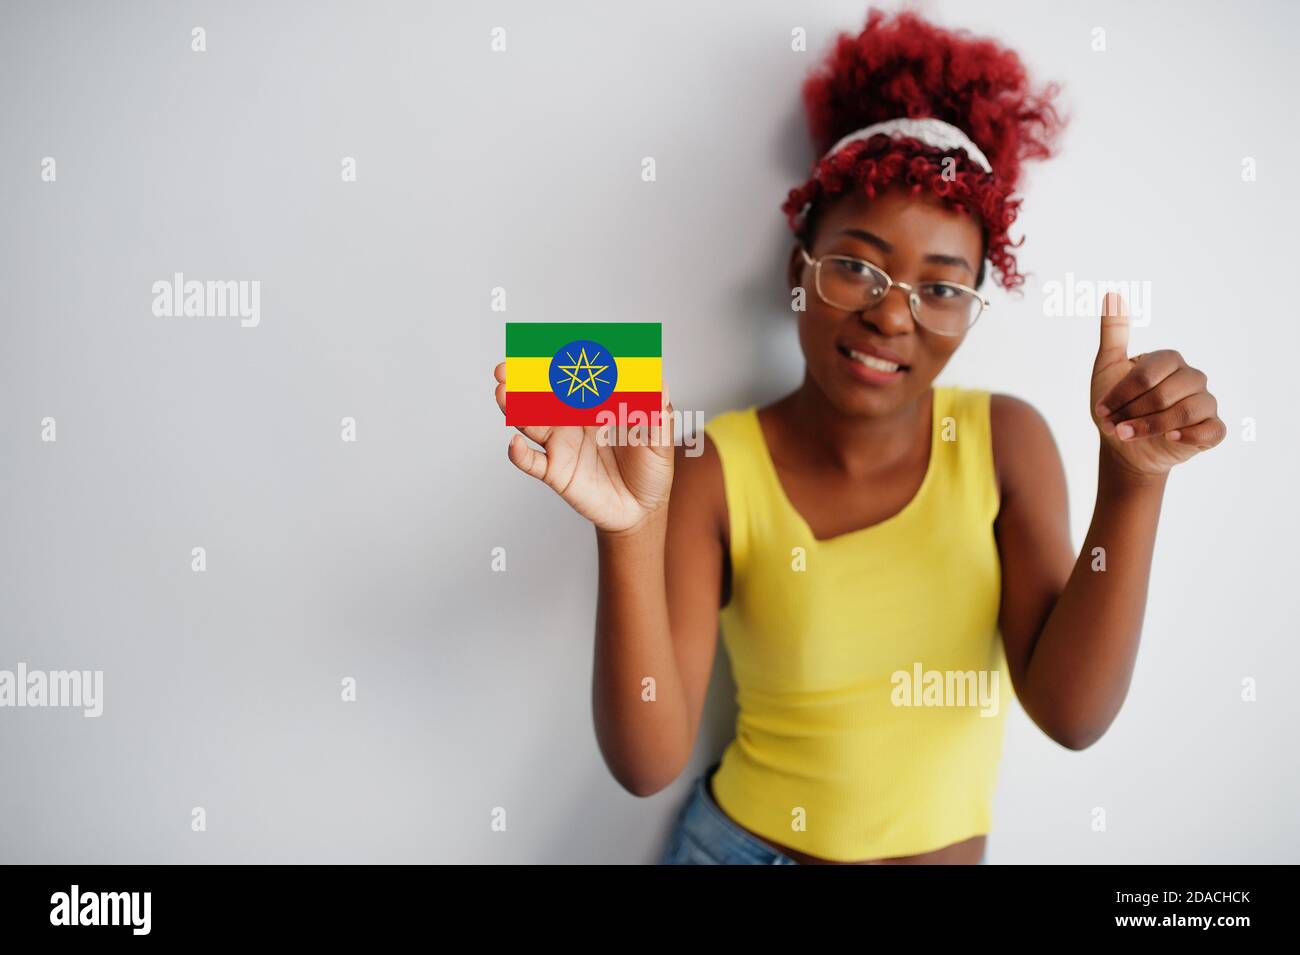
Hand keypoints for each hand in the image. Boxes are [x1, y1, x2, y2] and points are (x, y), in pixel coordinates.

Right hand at [493, 362, 675, 533]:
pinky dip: (519, 455)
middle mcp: (573, 419)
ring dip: (515, 407)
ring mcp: (561, 444)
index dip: (561, 362)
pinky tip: (514, 445)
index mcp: (597, 404)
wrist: (643, 510)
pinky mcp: (556, 471)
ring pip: (531, 422)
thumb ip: (657, 412)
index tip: (553, 350)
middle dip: (524, 378)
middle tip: (508, 366)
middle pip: (543, 394)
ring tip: (503, 393)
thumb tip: (659, 382)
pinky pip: (532, 462)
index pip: (575, 378)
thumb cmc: (651, 469)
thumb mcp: (661, 439)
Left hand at [1090, 292, 1225, 478]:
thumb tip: (1112, 294)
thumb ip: (1113, 333)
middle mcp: (1192, 377)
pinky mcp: (1212, 428)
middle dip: (1133, 413)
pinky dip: (1191, 435)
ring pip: (1186, 412)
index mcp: (1168, 360)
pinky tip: (1171, 438)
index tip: (1101, 409)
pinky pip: (1212, 429)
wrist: (1123, 446)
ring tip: (1126, 435)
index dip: (1121, 394)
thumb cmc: (1116, 405)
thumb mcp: (1107, 368)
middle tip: (1113, 425)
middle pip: (1165, 394)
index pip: (1147, 374)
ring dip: (1151, 427)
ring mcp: (1205, 402)